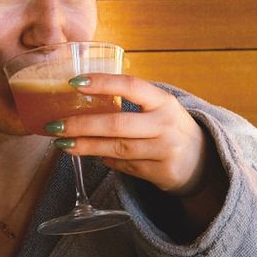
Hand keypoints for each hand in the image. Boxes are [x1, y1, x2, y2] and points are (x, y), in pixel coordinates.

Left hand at [49, 74, 221, 197]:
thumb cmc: (169, 128)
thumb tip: (83, 97)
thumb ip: (131, 102)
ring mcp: (165, 150)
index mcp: (164, 101)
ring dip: (86, 147)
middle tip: (55, 126)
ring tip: (63, 144)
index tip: (74, 83)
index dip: (103, 83)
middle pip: (117, 124)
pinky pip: (125, 166)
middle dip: (82, 125)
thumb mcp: (159, 108)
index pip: (132, 86)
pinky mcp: (161, 172)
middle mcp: (166, 124)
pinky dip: (105, 160)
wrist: (202, 161)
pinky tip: (91, 155)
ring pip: (117, 149)